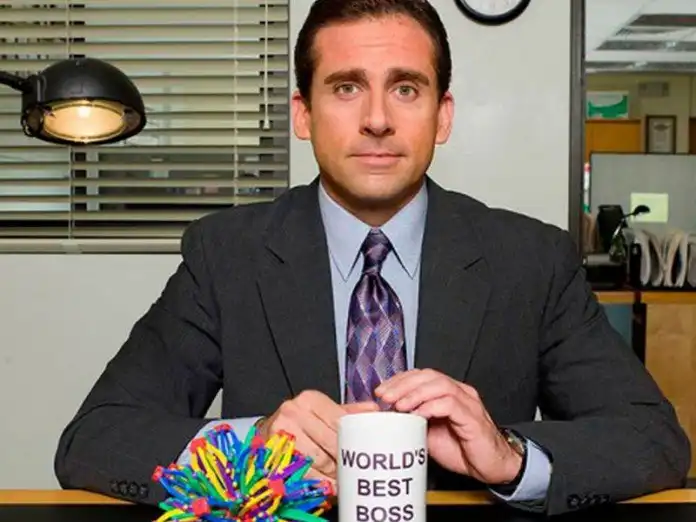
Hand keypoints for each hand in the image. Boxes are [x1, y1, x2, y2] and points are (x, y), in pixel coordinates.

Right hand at [256, 390, 378, 488]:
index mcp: (310, 399)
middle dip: (345, 458)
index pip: (339, 421)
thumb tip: (375, 410)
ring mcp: (282, 432)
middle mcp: (294, 412)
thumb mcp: (322, 411)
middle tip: (355, 469)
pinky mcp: (275, 452)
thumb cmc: (300, 420)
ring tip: (343, 479)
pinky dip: (320, 481)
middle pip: (330, 441)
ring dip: (334, 473)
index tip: (362, 452)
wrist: (268, 430)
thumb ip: (347, 412)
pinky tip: (329, 486)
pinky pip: (304, 472)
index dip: (352, 439)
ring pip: (318, 459)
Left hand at [374, 369, 522, 484]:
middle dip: (403, 384)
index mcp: (447, 392)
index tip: (381, 391)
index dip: (399, 380)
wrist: (491, 467)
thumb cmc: (462, 449)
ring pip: (438, 384)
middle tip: (385, 396)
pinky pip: (450, 403)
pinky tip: (418, 415)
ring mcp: (467, 402)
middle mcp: (459, 392)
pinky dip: (431, 406)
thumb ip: (412, 420)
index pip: (421, 375)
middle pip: (428, 375)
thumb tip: (387, 417)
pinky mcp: (473, 417)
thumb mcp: (428, 433)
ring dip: (414, 393)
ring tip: (399, 405)